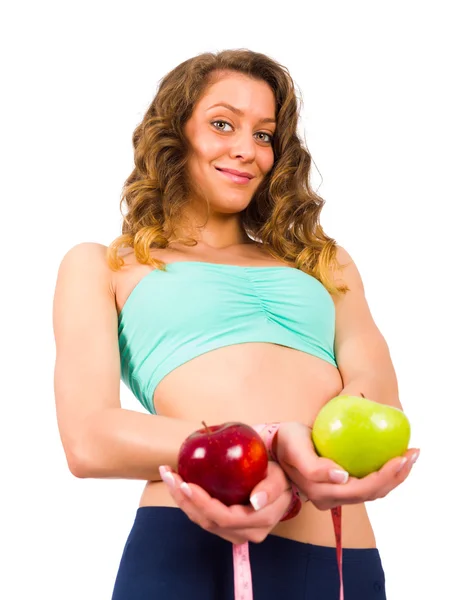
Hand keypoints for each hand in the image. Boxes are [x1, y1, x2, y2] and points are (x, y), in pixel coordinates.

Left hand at [159, 461, 292, 543]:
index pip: (224, 517)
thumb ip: (270, 489)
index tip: (186, 484)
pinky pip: (203, 516)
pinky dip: (188, 500)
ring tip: (168, 476)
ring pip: (201, 520)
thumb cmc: (279, 476)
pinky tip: (177, 483)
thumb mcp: (279, 477)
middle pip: (208, 521)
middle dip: (184, 499)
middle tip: (170, 475)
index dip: (203, 503)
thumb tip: (256, 501)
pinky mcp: (225, 526)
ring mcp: (234, 532)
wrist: (281, 485)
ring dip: (181, 499)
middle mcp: (245, 533)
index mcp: (259, 521)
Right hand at [275, 421, 419, 510]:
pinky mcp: (341, 486)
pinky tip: (395, 459)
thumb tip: (341, 476)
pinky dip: (386, 473)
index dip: (385, 476)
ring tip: (411, 455)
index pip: (362, 490)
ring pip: (373, 491)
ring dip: (395, 476)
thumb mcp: (294, 448)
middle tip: (413, 452)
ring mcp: (337, 494)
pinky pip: (368, 484)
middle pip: (373, 493)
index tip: (401, 457)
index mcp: (321, 492)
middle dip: (397, 475)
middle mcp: (331, 498)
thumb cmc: (286, 442)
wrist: (277, 444)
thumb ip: (313, 467)